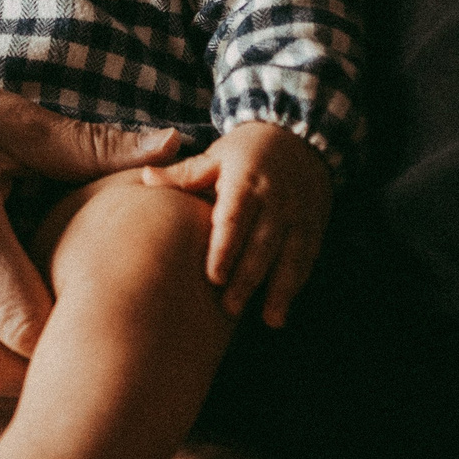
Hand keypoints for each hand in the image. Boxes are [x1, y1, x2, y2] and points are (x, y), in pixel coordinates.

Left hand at [140, 121, 331, 325]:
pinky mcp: (313, 228)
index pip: (235, 219)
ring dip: (279, 290)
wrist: (300, 138)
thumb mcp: (216, 156)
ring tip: (267, 320)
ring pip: (290, 257)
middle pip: (262, 245)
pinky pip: (306, 261)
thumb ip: (183, 174)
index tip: (213, 277)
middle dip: (248, 279)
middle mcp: (276, 200)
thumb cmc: (247, 152)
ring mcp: (297, 216)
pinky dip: (295, 287)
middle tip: (228, 309)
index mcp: (246, 181)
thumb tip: (145, 178)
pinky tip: (280, 313)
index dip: (226, 249)